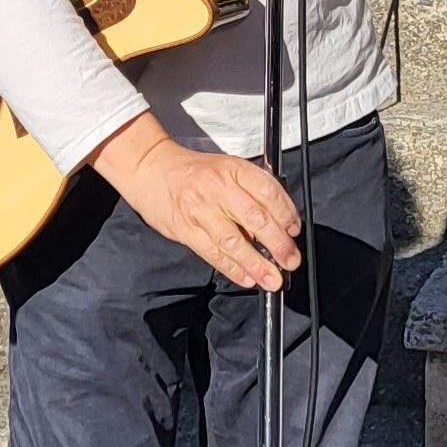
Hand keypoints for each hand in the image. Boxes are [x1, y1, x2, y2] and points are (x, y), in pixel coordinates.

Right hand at [90, 118, 300, 291]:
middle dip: (277, 244)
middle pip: (254, 218)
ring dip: (256, 264)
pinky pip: (212, 253)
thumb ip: (253, 190)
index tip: (294, 230)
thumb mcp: (228, 168)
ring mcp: (199, 210)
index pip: (267, 191)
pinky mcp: (185, 230)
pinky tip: (247, 278)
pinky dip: (232, 269)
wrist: (152, 170)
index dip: (286, 213)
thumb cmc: (195, 171)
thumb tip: (281, 223)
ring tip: (272, 279)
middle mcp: (217, 188)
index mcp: (233, 169)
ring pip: (233, 241)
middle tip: (291, 260)